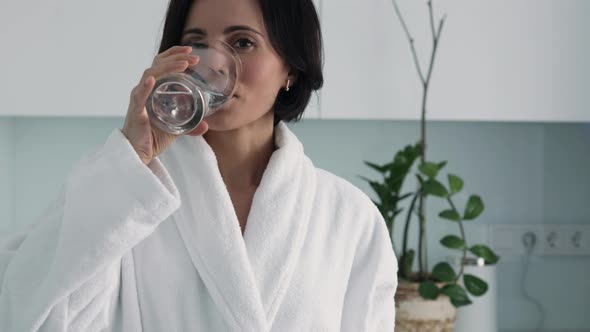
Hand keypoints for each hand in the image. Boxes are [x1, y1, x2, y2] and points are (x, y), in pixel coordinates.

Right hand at [121, 46, 208, 164]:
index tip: (191, 51)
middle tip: (194, 57)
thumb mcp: (176, 129)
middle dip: (176, 58)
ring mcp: (139, 99)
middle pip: (157, 65)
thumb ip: (190, 126)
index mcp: (153, 90)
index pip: (161, 64)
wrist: (139, 154)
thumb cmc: (152, 137)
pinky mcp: (135, 111)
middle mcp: (144, 90)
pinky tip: (153, 80)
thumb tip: (207, 126)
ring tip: (184, 65)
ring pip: (150, 75)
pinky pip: (139, 96)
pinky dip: (146, 86)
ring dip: (168, 67)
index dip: (174, 55)